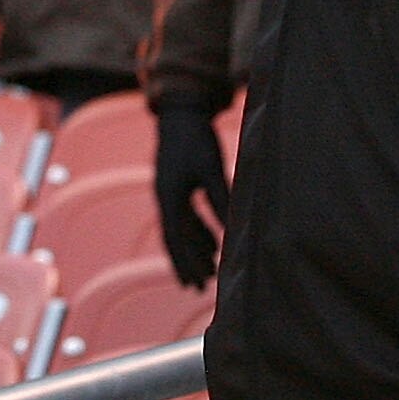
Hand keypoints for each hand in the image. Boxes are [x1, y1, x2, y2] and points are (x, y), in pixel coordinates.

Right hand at [152, 98, 231, 288]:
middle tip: (197, 288)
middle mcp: (166, 198)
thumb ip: (221, 198)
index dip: (184, 263)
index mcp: (169, 196)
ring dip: (194, 250)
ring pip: (181, 230)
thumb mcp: (210, 168)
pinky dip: (198, 232)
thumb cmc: (195, 138)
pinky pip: (187, 216)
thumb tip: (231, 229)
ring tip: (208, 272)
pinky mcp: (179, 185)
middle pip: (175, 239)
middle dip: (186, 264)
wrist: (181, 111)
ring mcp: (171, 192)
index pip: (175, 238)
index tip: (193, 283)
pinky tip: (212, 244)